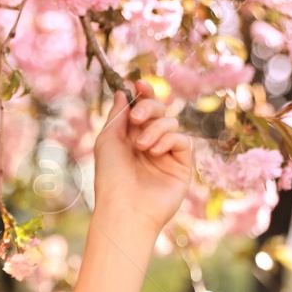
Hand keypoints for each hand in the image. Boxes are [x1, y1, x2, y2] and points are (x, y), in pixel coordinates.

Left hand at [91, 79, 193, 234]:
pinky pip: (183, 140)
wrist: (124, 207)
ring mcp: (167, 154)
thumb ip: (118, 114)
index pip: (141, 108)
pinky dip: (169, 140)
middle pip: (158, 110)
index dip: (143, 93)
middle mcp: (150, 142)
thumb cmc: (110, 176)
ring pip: (171, 123)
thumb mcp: (108, 140)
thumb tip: (122, 91)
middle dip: (148, 107)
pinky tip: (155, 151)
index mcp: (130, 136)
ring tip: (142, 146)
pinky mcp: (181, 165)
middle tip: (137, 119)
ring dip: (156, 129)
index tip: (138, 84)